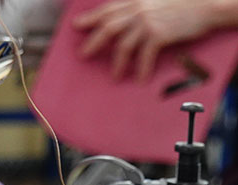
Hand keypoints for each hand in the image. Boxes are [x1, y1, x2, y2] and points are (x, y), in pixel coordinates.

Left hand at [73, 0, 218, 80]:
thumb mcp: (157, 2)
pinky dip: (141, 69)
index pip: (108, 9)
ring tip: (114, 77)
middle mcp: (139, 9)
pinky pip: (144, 56)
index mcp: (136, 1)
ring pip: (123, 45)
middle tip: (82, 55)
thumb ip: (139, 10)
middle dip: (93, 41)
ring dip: (117, 63)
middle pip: (108, 27)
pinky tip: (140, 80)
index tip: (76, 26)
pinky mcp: (158, 34)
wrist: (205, 5)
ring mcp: (147, 21)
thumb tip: (124, 25)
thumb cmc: (183, 5)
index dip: (90, 17)